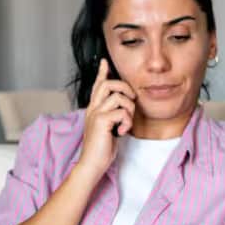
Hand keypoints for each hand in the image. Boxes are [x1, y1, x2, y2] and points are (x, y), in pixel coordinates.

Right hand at [77, 59, 136, 176]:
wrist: (92, 163)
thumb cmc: (102, 148)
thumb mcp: (108, 128)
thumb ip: (113, 116)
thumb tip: (124, 108)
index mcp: (94, 108)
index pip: (97, 86)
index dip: (102, 72)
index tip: (104, 61)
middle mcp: (93, 108)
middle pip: (108, 84)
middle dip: (125, 88)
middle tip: (132, 99)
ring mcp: (95, 114)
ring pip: (118, 97)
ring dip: (129, 109)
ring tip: (126, 123)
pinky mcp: (101, 121)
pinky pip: (122, 112)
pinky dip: (127, 122)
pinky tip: (122, 132)